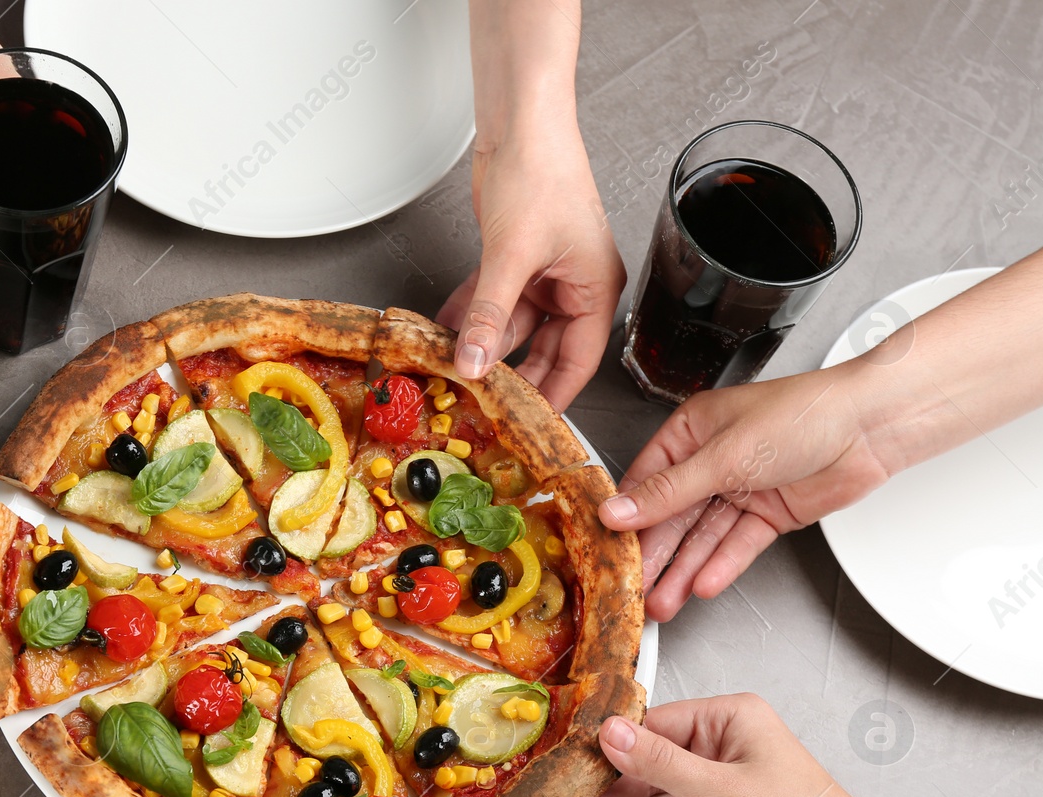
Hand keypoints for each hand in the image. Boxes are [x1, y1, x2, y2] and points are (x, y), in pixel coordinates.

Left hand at [438, 129, 624, 410]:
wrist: (521, 124)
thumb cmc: (542, 172)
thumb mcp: (511, 256)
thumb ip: (490, 315)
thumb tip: (476, 363)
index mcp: (596, 289)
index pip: (577, 362)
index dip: (552, 397)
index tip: (527, 425)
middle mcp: (574, 286)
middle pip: (543, 351)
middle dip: (511, 374)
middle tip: (482, 404)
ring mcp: (544, 275)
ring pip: (513, 328)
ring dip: (483, 345)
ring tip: (454, 369)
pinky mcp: (515, 262)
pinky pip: (493, 303)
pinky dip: (471, 317)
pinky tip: (446, 333)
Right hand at [598, 364, 892, 620]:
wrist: (870, 427)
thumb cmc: (802, 413)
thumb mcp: (723, 455)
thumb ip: (669, 492)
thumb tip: (618, 511)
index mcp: (691, 432)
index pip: (647, 481)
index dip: (628, 517)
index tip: (608, 549)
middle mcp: (712, 461)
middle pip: (674, 516)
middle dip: (656, 555)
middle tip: (636, 589)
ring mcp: (742, 489)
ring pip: (704, 537)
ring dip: (685, 570)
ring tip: (664, 602)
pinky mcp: (769, 513)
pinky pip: (738, 544)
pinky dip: (723, 564)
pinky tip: (704, 584)